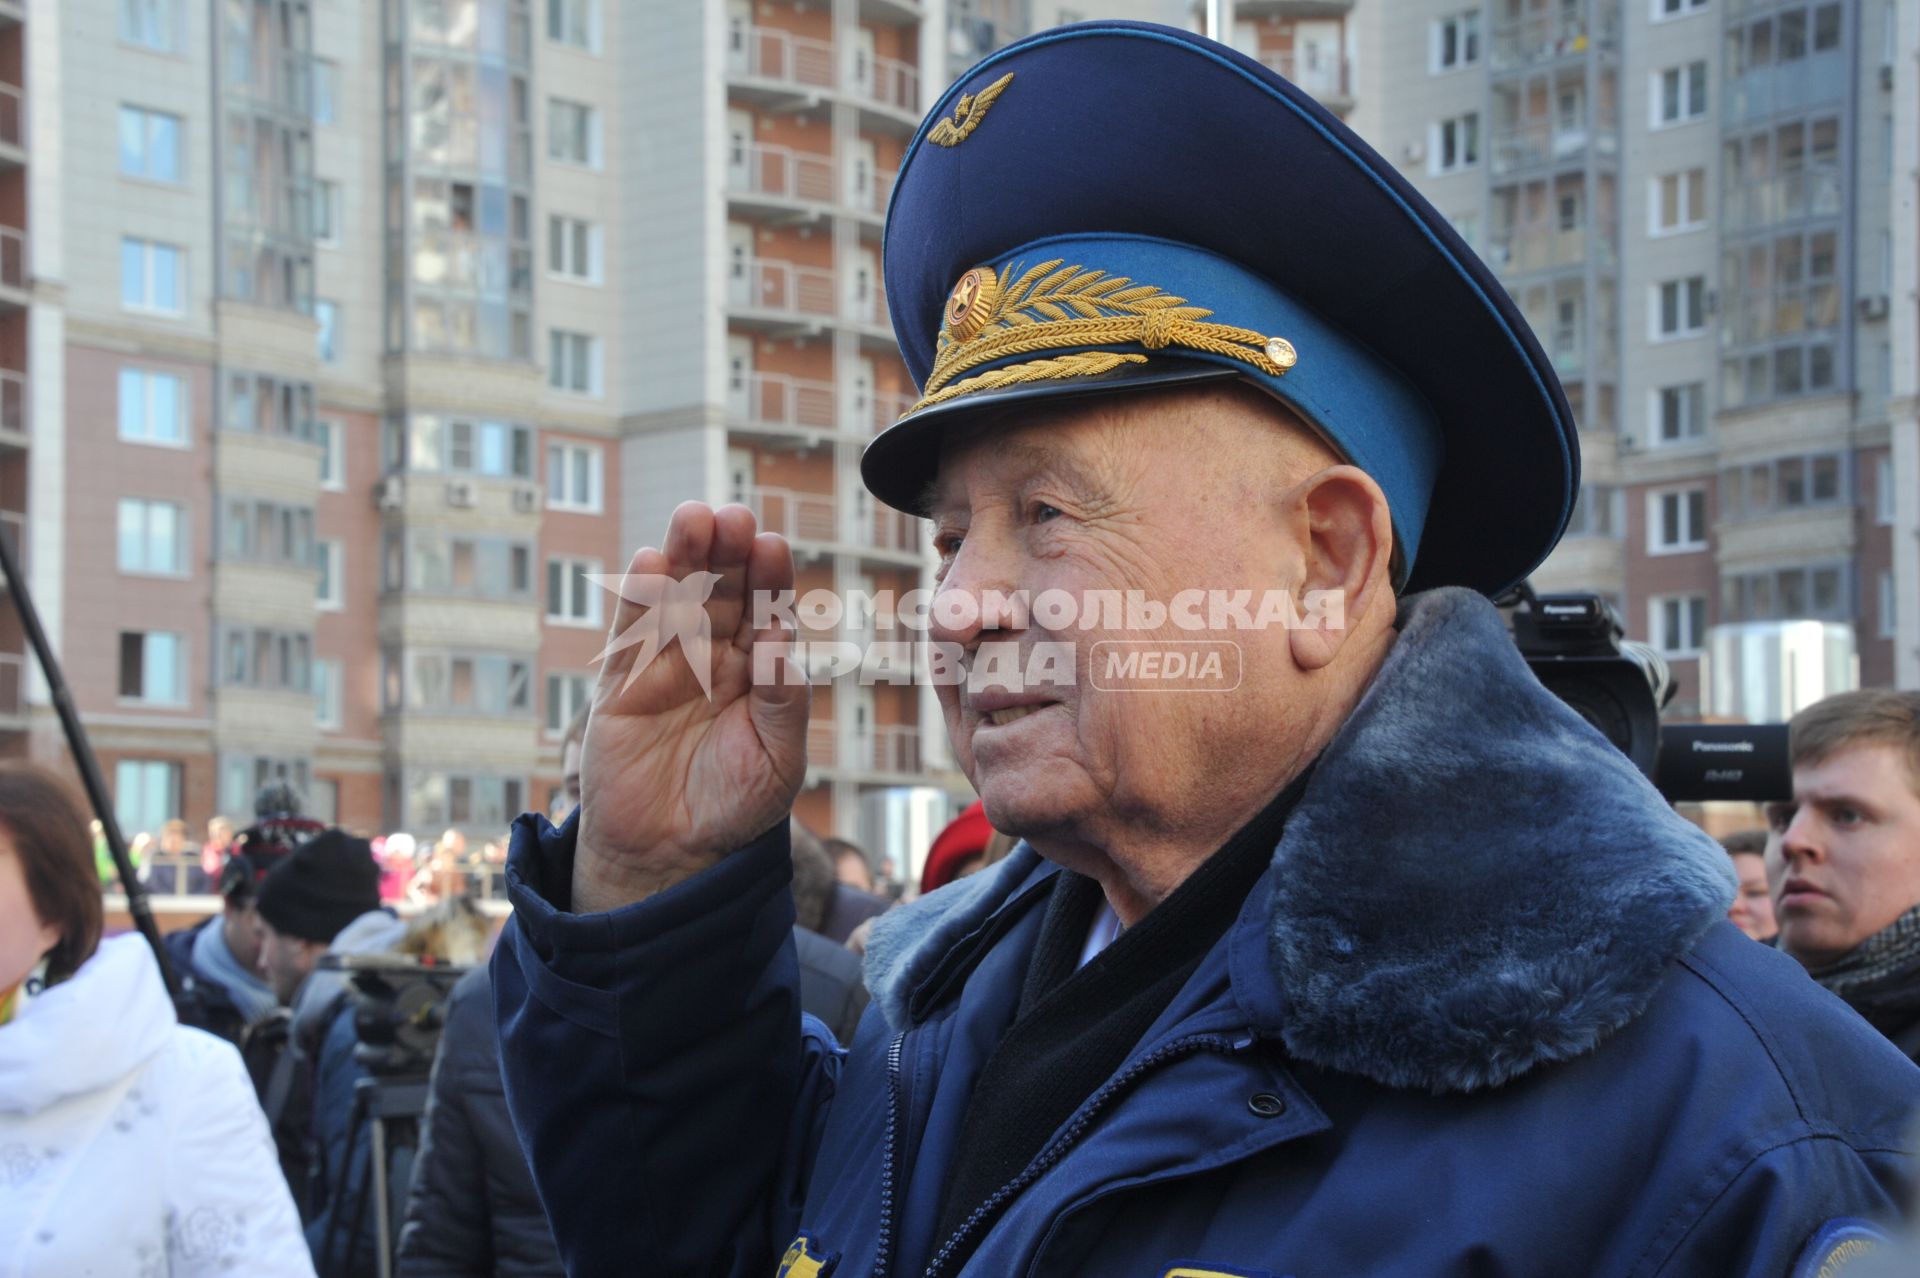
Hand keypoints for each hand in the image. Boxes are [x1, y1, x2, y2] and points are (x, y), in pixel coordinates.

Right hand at [572, 502, 808, 911]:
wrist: (672, 855)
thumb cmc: (736, 806)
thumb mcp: (777, 760)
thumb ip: (783, 703)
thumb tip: (782, 645)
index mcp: (758, 668)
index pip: (767, 610)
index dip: (769, 578)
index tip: (773, 546)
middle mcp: (714, 656)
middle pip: (722, 590)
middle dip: (728, 552)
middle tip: (733, 515)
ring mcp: (666, 665)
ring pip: (676, 598)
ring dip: (685, 557)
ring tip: (694, 518)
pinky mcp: (622, 684)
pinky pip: (630, 633)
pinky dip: (638, 597)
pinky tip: (650, 562)